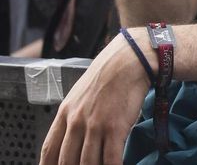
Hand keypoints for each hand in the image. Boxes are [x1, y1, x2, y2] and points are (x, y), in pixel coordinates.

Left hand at [40, 34, 152, 164]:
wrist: (128, 61)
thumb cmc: (109, 74)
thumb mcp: (81, 94)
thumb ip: (74, 114)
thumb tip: (73, 133)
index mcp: (65, 113)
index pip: (49, 149)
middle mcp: (76, 122)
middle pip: (67, 160)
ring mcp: (95, 126)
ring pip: (88, 162)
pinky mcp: (115, 128)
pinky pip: (110, 158)